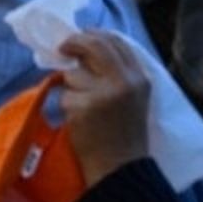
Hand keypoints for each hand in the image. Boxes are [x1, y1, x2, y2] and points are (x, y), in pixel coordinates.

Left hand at [58, 31, 151, 185]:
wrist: (121, 167)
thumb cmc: (124, 132)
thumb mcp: (133, 97)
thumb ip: (116, 72)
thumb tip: (86, 46)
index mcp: (139, 78)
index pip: (116, 40)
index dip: (94, 34)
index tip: (81, 36)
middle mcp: (124, 82)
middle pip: (93, 45)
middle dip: (74, 43)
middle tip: (62, 49)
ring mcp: (103, 94)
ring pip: (73, 73)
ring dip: (72, 86)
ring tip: (86, 106)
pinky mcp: (83, 107)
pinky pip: (65, 95)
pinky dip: (67, 105)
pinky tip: (81, 120)